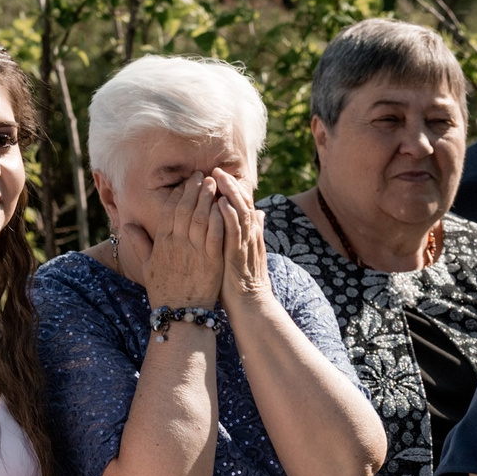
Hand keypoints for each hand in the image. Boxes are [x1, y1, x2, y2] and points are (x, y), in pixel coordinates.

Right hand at [139, 172, 227, 310]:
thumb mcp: (146, 266)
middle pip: (185, 208)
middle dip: (193, 189)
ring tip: (214, 183)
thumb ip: (139, 243)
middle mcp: (177, 244)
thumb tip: (126, 225)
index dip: (179, 194)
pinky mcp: (211, 260)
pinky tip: (223, 206)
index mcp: (162, 243)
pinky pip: (215, 234)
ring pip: (200, 217)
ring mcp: (194, 251)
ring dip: (207, 198)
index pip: (169, 210)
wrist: (180, 314)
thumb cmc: (164, 291)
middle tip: (202, 174)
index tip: (186, 182)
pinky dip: (219, 218)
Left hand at [212, 170, 272, 320]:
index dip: (233, 188)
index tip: (220, 175)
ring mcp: (244, 245)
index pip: (242, 204)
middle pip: (242, 203)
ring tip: (218, 178)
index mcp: (248, 235)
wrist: (249, 306)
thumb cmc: (241, 282)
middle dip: (229, 185)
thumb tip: (260, 212)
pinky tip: (220, 203)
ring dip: (229, 194)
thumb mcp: (246, 252)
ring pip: (240, 213)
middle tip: (216, 170)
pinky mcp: (237, 256)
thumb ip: (250, 232)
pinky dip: (228, 216)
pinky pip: (234, 232)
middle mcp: (249, 236)